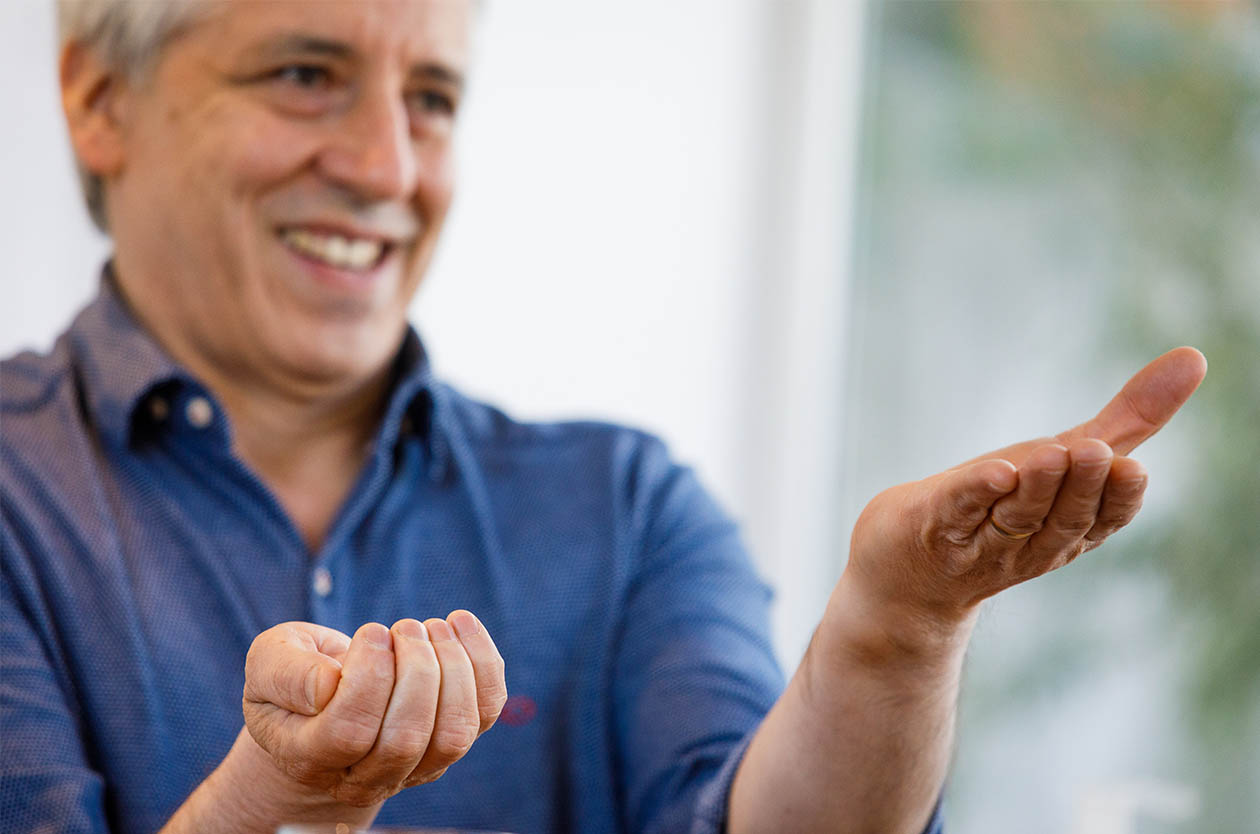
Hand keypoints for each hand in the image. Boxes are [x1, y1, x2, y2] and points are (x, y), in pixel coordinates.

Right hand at [241, 612, 505, 807]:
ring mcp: (416, 766)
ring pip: (454, 734)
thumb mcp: (268, 664)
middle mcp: (367, 776)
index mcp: (311, 758)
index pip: (349, 733)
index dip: (368, 676)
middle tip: (402, 628)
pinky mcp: (452, 740)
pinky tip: (459, 624)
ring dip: (452, 667)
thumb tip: (330, 683)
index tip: (370, 631)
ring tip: (428, 628)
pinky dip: (482, 662)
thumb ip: (286, 673)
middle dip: (415, 670)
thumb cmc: (294, 678)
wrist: (325, 706)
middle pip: (406, 739)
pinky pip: (486, 711)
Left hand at [843, 347, 1206, 636]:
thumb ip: (1129, 418)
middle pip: (1063, 518)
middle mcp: (1030, 542)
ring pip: (1015, 517)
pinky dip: (974, 495)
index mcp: (1069, 527)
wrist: (909, 567)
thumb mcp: (1065, 456)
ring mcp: (981, 542)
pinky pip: (957, 512)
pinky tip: (992, 474)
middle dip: (1081, 486)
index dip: (1119, 499)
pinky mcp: (933, 530)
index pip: (1104, 518)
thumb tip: (1195, 357)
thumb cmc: (1000, 503)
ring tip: (1053, 453)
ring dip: (1036, 488)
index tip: (1134, 470)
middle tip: (1095, 452)